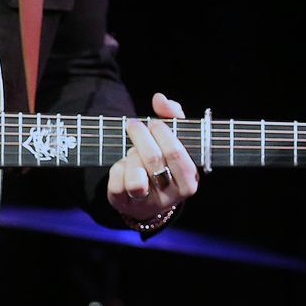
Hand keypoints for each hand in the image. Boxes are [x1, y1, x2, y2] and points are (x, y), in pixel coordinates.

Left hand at [106, 92, 198, 226]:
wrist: (149, 195)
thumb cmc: (165, 160)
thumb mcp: (174, 140)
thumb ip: (172, 117)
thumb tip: (159, 99)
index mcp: (189, 181)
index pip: (176, 154)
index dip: (163, 134)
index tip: (154, 122)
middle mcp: (171, 197)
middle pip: (153, 160)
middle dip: (141, 137)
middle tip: (134, 124)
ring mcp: (148, 204)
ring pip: (135, 180)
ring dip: (131, 158)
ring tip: (132, 152)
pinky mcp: (125, 206)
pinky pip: (117, 185)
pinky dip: (116, 169)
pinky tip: (122, 165)